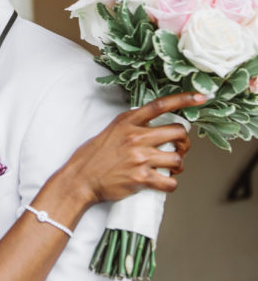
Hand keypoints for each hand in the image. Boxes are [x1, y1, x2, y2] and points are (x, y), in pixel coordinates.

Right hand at [67, 91, 206, 206]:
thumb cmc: (94, 156)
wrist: (80, 179)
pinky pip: (170, 182)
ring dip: (178, 166)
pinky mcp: (141, 178)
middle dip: (184, 143)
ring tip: (169, 169)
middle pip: (178, 132)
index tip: (201, 96)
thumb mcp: (111, 131)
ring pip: (177, 159)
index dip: (184, 99)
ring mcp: (139, 158)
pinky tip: (163, 182)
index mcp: (128, 122)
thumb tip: (154, 127)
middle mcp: (135, 137)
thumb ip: (132, 126)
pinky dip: (170, 184)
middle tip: (179, 150)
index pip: (161, 105)